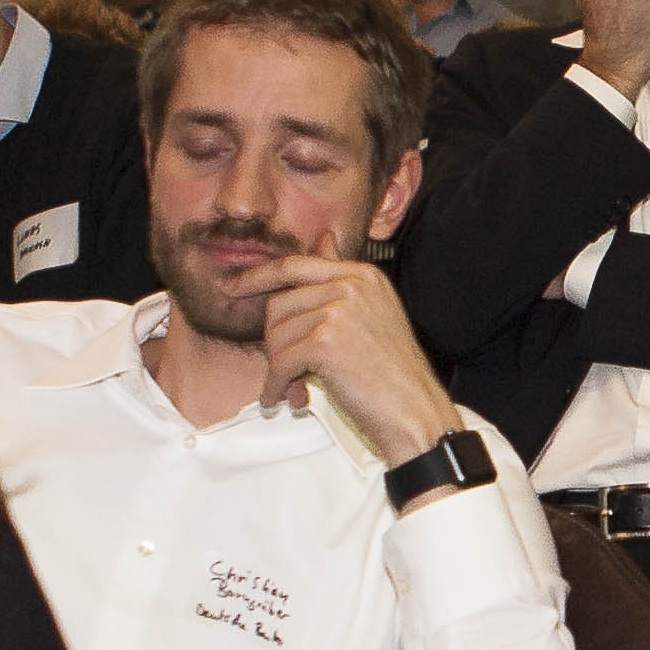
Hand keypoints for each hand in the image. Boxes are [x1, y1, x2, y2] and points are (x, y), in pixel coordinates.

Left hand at [247, 253, 457, 465]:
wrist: (416, 410)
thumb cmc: (393, 372)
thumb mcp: (373, 312)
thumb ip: (341, 278)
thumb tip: (323, 239)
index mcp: (362, 275)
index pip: (295, 265)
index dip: (258, 276)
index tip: (233, 286)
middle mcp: (351, 285)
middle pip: (279, 302)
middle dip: (274, 339)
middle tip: (286, 367)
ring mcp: (339, 311)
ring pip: (276, 335)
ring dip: (279, 367)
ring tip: (296, 386)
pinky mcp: (326, 342)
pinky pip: (280, 362)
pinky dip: (277, 386)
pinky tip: (284, 399)